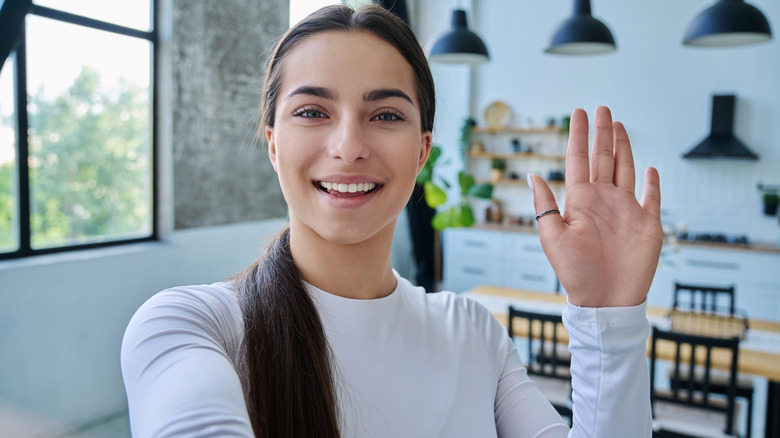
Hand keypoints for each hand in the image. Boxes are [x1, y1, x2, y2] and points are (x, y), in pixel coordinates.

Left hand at [528, 106, 661, 306]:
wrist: (604, 300)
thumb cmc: (574, 273)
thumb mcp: (552, 237)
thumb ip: (545, 206)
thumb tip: (533, 175)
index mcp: (580, 201)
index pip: (578, 159)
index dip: (578, 136)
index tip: (577, 113)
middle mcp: (603, 200)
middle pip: (603, 158)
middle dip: (602, 133)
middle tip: (602, 109)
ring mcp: (626, 210)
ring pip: (626, 169)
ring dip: (623, 148)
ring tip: (619, 125)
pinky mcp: (647, 223)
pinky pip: (652, 197)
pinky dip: (652, 183)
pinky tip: (651, 168)